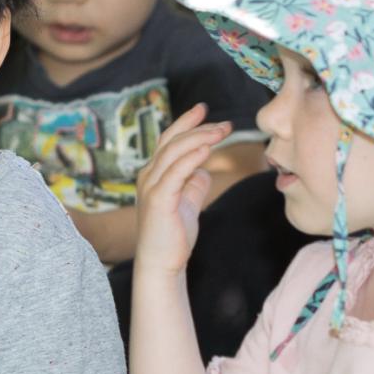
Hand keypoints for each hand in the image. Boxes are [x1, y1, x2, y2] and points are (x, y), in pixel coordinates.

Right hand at [132, 105, 229, 274]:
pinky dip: (192, 157)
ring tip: (222, 131)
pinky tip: (207, 149)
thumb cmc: (173, 236)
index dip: (186, 122)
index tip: (204, 109)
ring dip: (200, 138)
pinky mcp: (159, 199)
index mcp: (155, 174)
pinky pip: (176, 172)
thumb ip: (194, 183)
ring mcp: (152, 186)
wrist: (161, 263)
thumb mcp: (187, 203)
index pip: (169, 140)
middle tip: (224, 124)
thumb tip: (204, 169)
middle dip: (198, 127)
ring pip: (174, 152)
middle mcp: (149, 176)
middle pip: (172, 141)